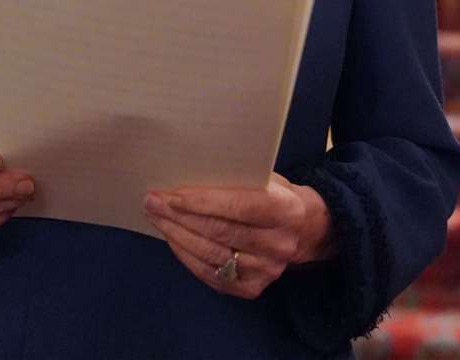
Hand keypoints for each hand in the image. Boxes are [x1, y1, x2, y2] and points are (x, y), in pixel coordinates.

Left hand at [143, 173, 335, 299]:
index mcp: (286, 210)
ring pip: (211, 254)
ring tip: (156, 217)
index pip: (240, 206)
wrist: (306, 230)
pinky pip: (211, 274)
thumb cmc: (278, 195)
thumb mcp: (269, 178)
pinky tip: (172, 239)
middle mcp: (278, 244)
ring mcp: (266, 270)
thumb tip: (190, 172)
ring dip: (177, 235)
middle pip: (220, 232)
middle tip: (153, 201)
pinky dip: (187, 256)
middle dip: (180, 216)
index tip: (171, 194)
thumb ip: (239, 178)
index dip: (203, 202)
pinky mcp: (252, 288)